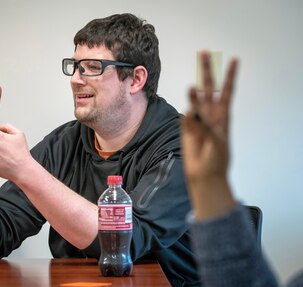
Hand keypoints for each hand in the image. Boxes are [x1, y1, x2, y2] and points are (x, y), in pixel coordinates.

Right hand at [182, 51, 237, 183]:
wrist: (204, 174)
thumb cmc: (216, 158)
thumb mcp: (216, 140)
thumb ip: (203, 124)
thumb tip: (191, 111)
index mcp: (223, 116)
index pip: (227, 91)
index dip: (230, 75)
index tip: (234, 59)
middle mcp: (210, 114)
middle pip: (209, 88)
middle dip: (207, 71)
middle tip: (205, 54)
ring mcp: (197, 119)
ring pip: (195, 100)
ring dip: (194, 93)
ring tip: (192, 88)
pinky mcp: (186, 127)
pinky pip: (187, 116)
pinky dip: (189, 115)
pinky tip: (191, 120)